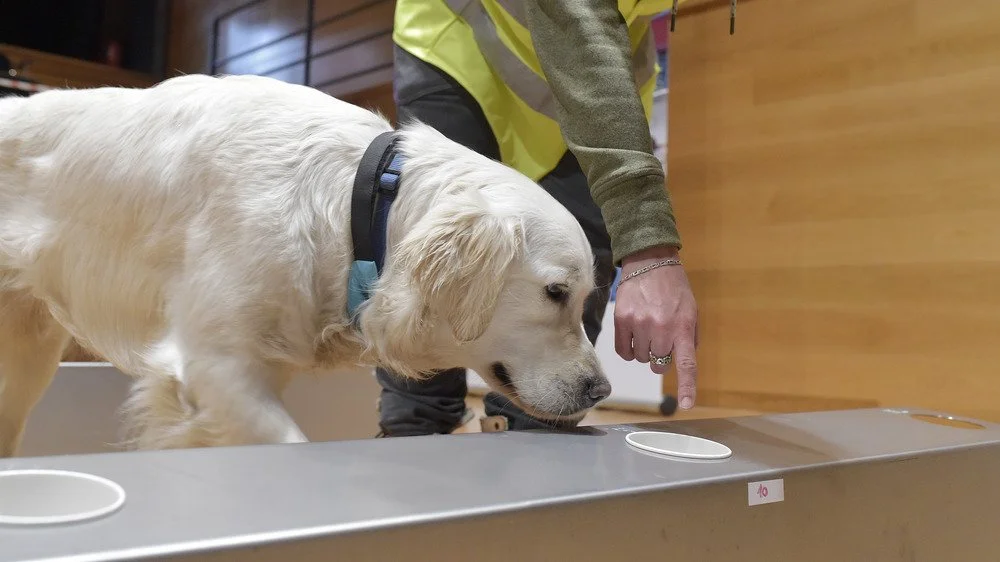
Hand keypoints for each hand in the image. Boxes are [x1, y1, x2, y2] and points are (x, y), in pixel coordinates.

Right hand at [614, 245, 698, 408]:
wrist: (650, 261)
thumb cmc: (674, 288)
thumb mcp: (691, 311)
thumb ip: (688, 337)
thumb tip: (681, 361)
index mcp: (683, 328)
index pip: (687, 363)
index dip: (688, 386)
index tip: (687, 405)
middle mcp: (661, 328)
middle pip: (658, 364)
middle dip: (659, 358)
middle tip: (660, 339)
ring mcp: (640, 324)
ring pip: (640, 358)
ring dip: (643, 351)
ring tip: (646, 329)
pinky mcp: (622, 320)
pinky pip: (623, 351)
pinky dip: (628, 349)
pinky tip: (632, 334)